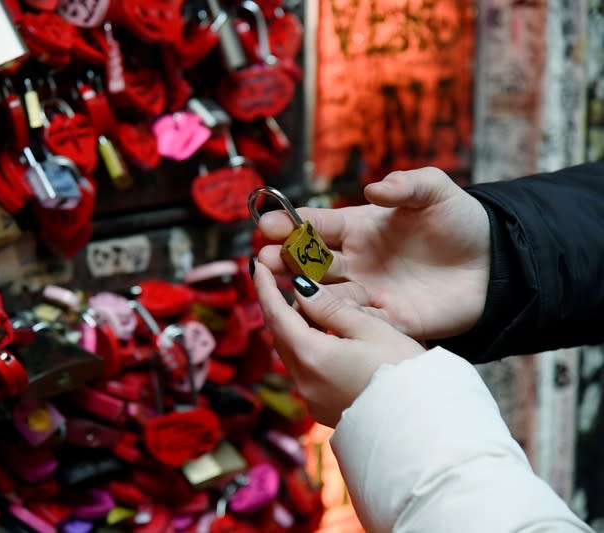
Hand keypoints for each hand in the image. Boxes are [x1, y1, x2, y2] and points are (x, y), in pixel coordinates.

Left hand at [252, 261, 424, 426]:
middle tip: (302, 287)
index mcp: (311, 356)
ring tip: (324, 313)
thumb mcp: (371, 329)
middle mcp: (303, 381)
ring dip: (300, 331)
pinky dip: (311, 351)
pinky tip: (334, 342)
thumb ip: (331, 308)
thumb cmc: (403, 372)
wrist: (423, 426)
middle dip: (286, 309)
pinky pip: (307, 372)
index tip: (257, 265)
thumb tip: (300, 290)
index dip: (265, 287)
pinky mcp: (324, 410)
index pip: (276, 315)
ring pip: (293, 354)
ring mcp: (312, 399)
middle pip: (282, 336)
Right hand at [258, 167, 489, 339]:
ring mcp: (368, 292)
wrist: (494, 265)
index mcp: (359, 227)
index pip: (317, 225)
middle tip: (263, 259)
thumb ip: (408, 185)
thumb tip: (374, 188)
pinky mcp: (387, 320)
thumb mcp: (437, 192)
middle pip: (310, 262)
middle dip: (284, 259)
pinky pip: (355, 323)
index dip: (290, 224)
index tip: (266, 225)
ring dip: (303, 292)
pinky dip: (336, 321)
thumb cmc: (460, 222)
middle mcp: (355, 261)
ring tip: (283, 289)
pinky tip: (318, 318)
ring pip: (325, 294)